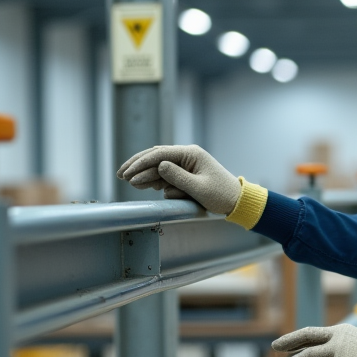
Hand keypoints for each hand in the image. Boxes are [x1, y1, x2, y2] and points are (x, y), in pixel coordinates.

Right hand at [116, 145, 240, 214]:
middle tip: (120, 174)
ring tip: (128, 181)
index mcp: (191, 154)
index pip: (160, 154)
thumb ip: (178, 177)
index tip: (127, 173)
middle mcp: (187, 156)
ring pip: (159, 166)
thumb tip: (159, 166)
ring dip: (144, 174)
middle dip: (137, 166)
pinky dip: (154, 179)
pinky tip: (143, 185)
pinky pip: (166, 174)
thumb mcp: (199, 188)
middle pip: (156, 157)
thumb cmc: (221, 194)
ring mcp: (186, 164)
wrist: (236, 201)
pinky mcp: (186, 174)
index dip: (141, 163)